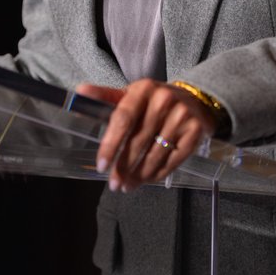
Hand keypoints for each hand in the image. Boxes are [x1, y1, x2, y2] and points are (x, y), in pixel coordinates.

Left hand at [76, 79, 216, 192]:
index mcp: (143, 89)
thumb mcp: (130, 94)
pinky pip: (173, 160)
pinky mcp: (195, 132)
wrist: (195, 100)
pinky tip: (147, 179)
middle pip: (139, 141)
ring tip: (128, 185)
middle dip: (124, 166)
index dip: (111, 144)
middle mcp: (163, 100)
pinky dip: (158, 173)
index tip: (101, 166)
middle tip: (114, 184)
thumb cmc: (153, 101)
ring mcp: (182, 116)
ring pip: (156, 154)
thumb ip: (105, 96)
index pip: (123, 119)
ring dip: (140, 174)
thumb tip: (80, 92)